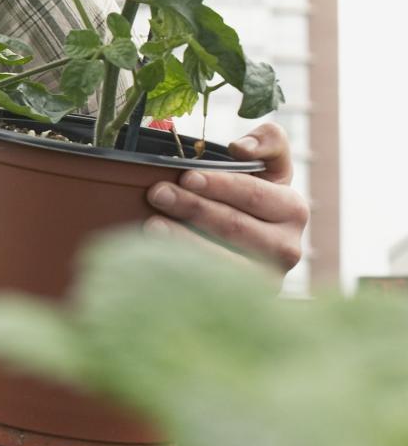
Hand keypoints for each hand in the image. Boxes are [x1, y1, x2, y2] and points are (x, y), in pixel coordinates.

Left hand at [144, 121, 307, 275]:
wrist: (253, 253)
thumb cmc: (251, 203)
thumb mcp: (268, 170)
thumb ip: (269, 142)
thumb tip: (242, 147)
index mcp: (294, 210)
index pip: (255, 195)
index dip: (222, 185)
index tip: (187, 177)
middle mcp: (288, 248)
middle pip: (236, 226)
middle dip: (194, 208)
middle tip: (157, 193)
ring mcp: (268, 279)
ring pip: (224, 260)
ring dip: (185, 242)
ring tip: (152, 224)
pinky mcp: (245, 302)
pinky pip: (212, 287)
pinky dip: (183, 271)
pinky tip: (157, 258)